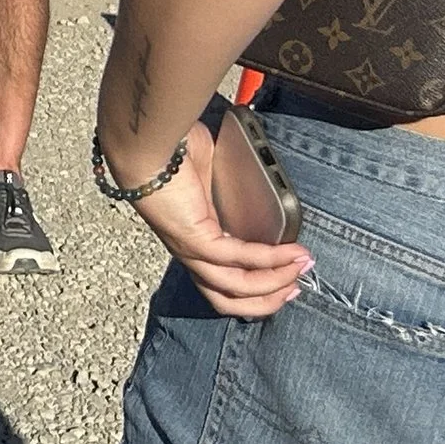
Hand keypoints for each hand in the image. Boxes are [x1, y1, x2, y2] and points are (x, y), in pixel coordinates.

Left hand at [121, 120, 312, 318]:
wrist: (142, 143)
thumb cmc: (170, 151)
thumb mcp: (210, 175)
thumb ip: (232, 184)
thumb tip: (257, 172)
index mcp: (191, 240)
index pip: (221, 283)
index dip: (256, 291)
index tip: (287, 283)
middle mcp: (188, 252)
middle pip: (228, 299)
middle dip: (268, 299)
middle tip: (297, 285)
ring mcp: (189, 249)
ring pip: (236, 288)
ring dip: (274, 283)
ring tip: (301, 268)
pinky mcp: (194, 239)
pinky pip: (238, 259)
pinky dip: (269, 260)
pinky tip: (291, 253)